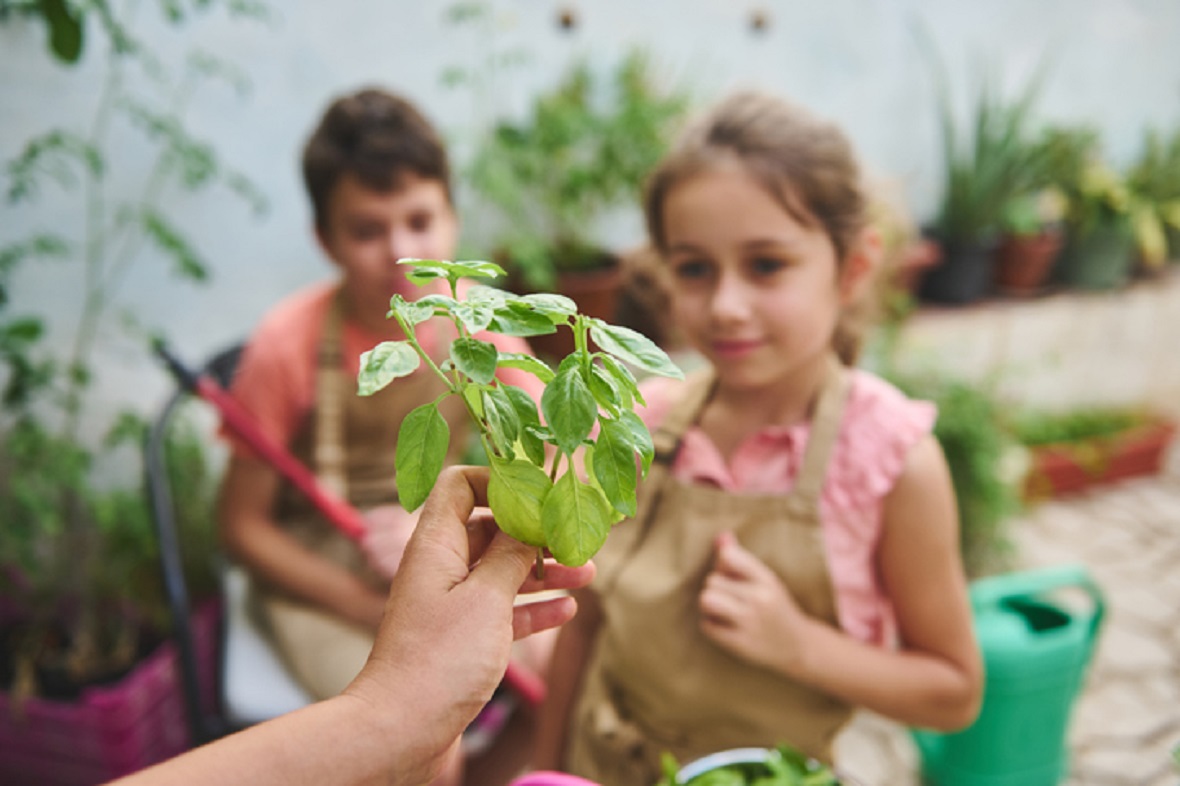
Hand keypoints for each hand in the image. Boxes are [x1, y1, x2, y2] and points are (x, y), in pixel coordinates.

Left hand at [346, 465, 594, 784]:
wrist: (400, 731)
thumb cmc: (438, 660)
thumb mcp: (486, 597)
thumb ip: (512, 554)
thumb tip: (531, 520)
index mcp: (436, 545)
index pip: (460, 484)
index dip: (500, 480)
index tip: (543, 490)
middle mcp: (440, 568)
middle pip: (490, 529)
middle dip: (535, 530)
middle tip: (576, 535)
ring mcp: (449, 604)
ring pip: (501, 571)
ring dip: (544, 569)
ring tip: (588, 572)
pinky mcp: (460, 639)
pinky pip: (502, 610)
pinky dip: (533, 606)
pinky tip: (566, 608)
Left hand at [698, 531, 812, 674]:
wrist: (798, 646)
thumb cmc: (774, 606)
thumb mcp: (764, 579)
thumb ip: (740, 557)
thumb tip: (721, 535)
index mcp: (766, 578)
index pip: (728, 556)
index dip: (722, 564)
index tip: (731, 575)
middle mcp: (760, 598)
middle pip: (712, 580)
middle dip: (716, 588)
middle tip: (729, 598)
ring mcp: (750, 621)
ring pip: (707, 600)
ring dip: (709, 606)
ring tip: (720, 610)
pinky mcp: (740, 643)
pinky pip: (707, 625)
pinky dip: (711, 625)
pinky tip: (724, 626)